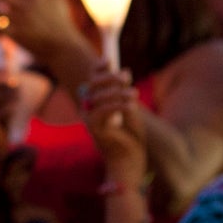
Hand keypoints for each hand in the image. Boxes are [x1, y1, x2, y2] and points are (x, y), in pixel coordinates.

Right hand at [78, 63, 147, 186]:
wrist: (129, 163)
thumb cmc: (130, 138)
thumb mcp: (129, 109)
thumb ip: (123, 92)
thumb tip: (124, 72)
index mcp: (95, 104)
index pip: (92, 80)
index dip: (98, 68)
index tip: (108, 60)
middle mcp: (88, 110)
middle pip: (92, 84)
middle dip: (109, 77)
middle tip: (127, 76)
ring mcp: (89, 120)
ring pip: (99, 96)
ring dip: (117, 92)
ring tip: (134, 95)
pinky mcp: (94, 129)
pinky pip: (104, 111)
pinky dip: (118, 105)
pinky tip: (132, 106)